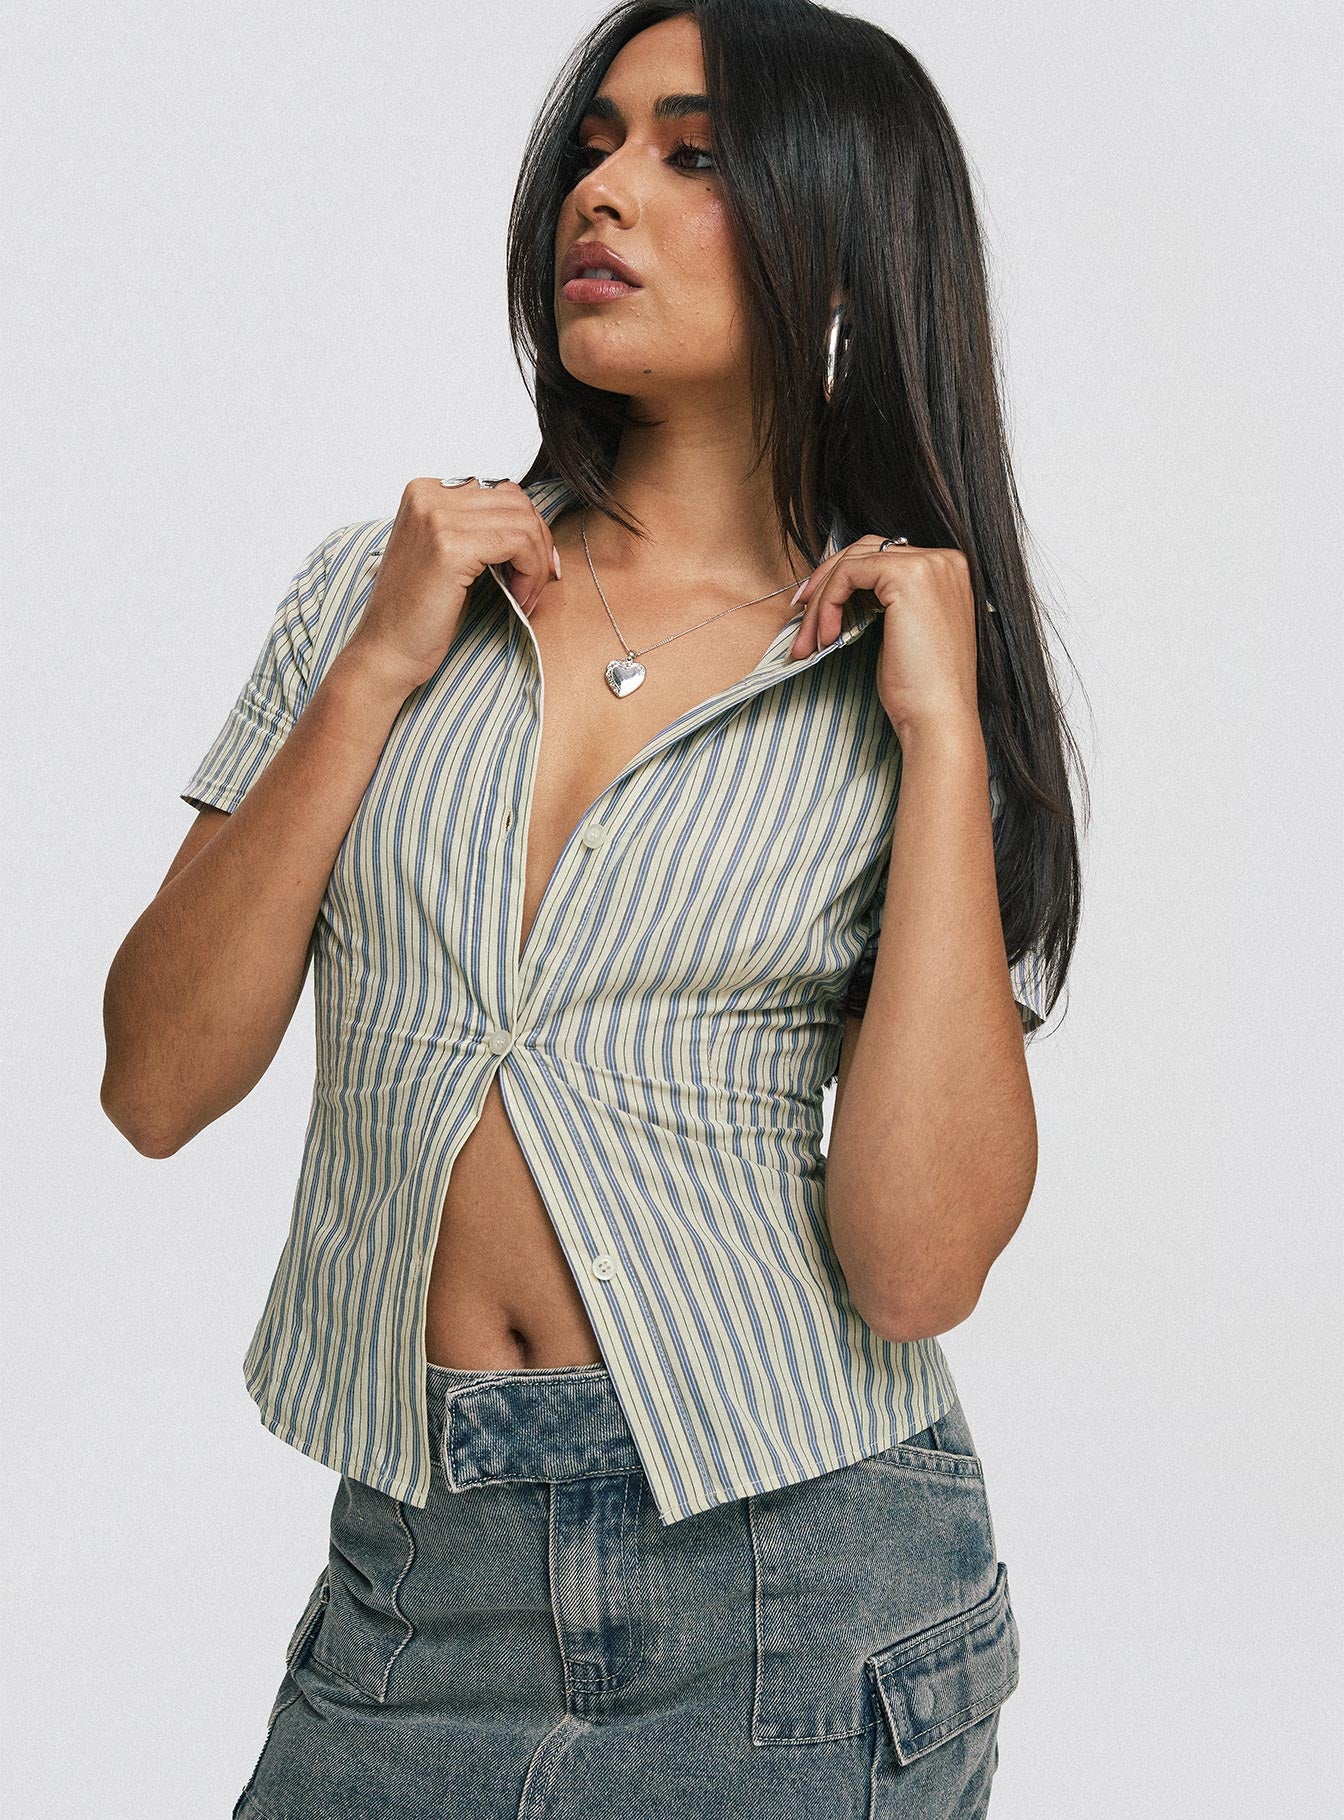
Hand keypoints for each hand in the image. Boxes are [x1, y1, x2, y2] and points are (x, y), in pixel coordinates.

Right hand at [346, 477, 561, 699]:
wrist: (386, 650)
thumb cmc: (418, 611)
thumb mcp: (447, 553)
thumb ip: (475, 527)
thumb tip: (531, 521)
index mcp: (424, 490)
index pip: (502, 492)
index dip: (527, 530)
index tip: (534, 567)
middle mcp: (428, 495)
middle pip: (517, 503)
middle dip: (539, 545)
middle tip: (535, 584)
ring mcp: (437, 517)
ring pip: (524, 522)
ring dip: (537, 563)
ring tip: (525, 595)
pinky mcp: (451, 547)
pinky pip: (519, 544)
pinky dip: (532, 574)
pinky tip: (519, 599)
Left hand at [787, 536, 980, 740]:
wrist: (937, 719)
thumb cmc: (919, 689)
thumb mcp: (901, 632)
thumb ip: (882, 601)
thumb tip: (837, 589)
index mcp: (948, 570)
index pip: (883, 556)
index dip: (841, 579)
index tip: (812, 610)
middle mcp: (944, 559)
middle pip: (865, 551)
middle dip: (824, 583)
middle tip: (799, 618)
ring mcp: (929, 564)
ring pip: (852, 562)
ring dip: (820, 601)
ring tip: (807, 641)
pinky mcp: (907, 576)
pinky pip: (848, 574)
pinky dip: (827, 603)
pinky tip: (825, 638)